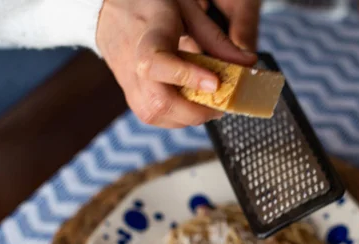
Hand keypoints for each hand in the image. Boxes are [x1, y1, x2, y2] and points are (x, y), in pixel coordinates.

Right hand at [96, 0, 257, 128]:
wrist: (110, 11)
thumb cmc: (151, 6)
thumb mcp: (187, 10)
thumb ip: (216, 39)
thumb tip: (248, 62)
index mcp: (147, 37)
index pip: (158, 63)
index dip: (187, 77)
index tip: (215, 83)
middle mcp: (133, 65)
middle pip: (158, 103)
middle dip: (196, 111)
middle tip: (221, 105)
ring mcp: (129, 84)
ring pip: (155, 115)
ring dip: (188, 118)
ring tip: (210, 106)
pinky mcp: (130, 95)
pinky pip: (153, 115)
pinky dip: (177, 117)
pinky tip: (192, 105)